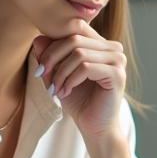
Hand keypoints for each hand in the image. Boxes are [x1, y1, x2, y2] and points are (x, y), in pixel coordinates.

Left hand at [33, 22, 126, 140]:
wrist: (94, 127)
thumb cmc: (79, 100)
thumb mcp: (58, 75)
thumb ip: (50, 57)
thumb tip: (38, 38)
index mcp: (101, 44)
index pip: (73, 30)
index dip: (52, 46)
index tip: (40, 68)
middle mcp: (113, 47)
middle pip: (74, 39)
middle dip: (53, 58)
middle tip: (41, 76)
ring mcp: (118, 60)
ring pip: (79, 53)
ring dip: (61, 73)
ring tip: (55, 90)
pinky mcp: (117, 74)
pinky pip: (86, 68)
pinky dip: (70, 80)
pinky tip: (65, 92)